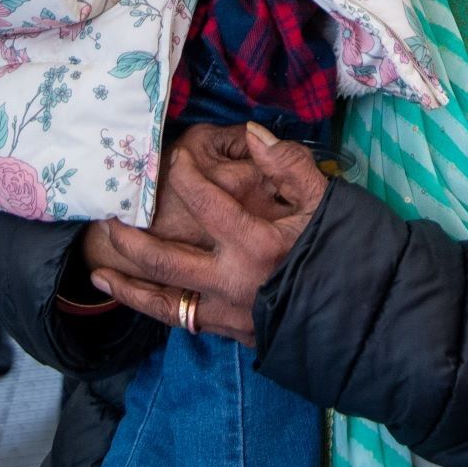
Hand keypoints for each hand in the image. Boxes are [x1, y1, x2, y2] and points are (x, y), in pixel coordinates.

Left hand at [87, 124, 332, 344]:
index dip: (186, 175)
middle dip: (131, 241)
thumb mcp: (325, 200)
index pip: (206, 202)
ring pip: (165, 302)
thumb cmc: (346, 250)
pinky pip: (183, 322)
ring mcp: (230, 313)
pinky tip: (141, 300)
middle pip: (165, 262)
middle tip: (109, 221)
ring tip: (101, 274)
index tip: (175, 161)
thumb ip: (287, 164)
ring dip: (130, 288)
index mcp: (258, 244)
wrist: (366, 313)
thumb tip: (251, 133)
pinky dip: (157, 309)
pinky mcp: (232, 334)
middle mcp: (234, 282)